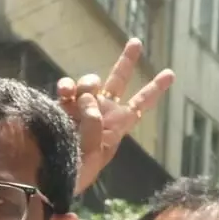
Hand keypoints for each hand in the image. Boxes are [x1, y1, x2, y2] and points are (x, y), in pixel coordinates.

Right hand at [59, 39, 176, 194]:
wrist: (48, 177)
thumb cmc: (76, 172)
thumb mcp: (93, 155)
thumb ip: (94, 126)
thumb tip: (88, 97)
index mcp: (116, 127)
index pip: (140, 105)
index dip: (154, 89)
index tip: (170, 73)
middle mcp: (101, 113)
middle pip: (118, 82)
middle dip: (126, 61)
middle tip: (136, 42)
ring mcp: (80, 107)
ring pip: (91, 83)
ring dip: (88, 83)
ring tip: (80, 98)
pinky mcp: (61, 106)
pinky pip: (67, 88)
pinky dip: (66, 86)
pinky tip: (65, 92)